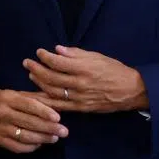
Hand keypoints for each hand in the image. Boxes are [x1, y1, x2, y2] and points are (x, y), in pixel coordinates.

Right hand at [0, 89, 67, 153]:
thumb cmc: (0, 99)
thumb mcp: (14, 93)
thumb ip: (34, 98)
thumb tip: (56, 102)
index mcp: (7, 98)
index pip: (28, 105)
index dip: (44, 112)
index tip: (58, 117)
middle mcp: (2, 113)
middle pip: (28, 122)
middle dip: (48, 128)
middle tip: (64, 131)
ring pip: (24, 136)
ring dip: (42, 138)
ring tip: (54, 138)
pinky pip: (17, 147)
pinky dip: (30, 147)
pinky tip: (39, 144)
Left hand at [24, 46, 147, 112]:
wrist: (131, 91)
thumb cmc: (114, 70)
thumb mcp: (97, 57)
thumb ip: (76, 54)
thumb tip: (57, 49)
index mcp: (85, 68)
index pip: (58, 62)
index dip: (45, 57)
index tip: (39, 52)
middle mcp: (80, 84)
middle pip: (51, 77)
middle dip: (36, 69)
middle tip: (27, 63)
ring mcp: (79, 98)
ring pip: (52, 91)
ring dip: (39, 83)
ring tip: (31, 75)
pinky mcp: (80, 108)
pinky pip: (59, 106)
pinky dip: (46, 101)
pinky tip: (37, 96)